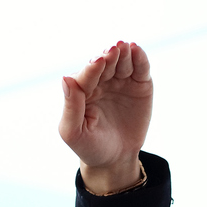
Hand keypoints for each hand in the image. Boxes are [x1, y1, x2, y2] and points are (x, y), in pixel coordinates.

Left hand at [60, 40, 151, 192]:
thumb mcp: (73, 132)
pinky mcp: (140, 85)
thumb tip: (65, 78)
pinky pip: (140, 69)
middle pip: (105, 64)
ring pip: (122, 62)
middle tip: (113, 49)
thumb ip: (70, 106)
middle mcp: (101, 81)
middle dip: (108, 56)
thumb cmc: (89, 146)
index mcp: (82, 90)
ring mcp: (121, 81)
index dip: (92, 67)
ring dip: (123, 53)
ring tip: (125, 46)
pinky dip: (140, 59)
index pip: (86, 75)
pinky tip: (137, 49)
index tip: (98, 60)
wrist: (115, 159)